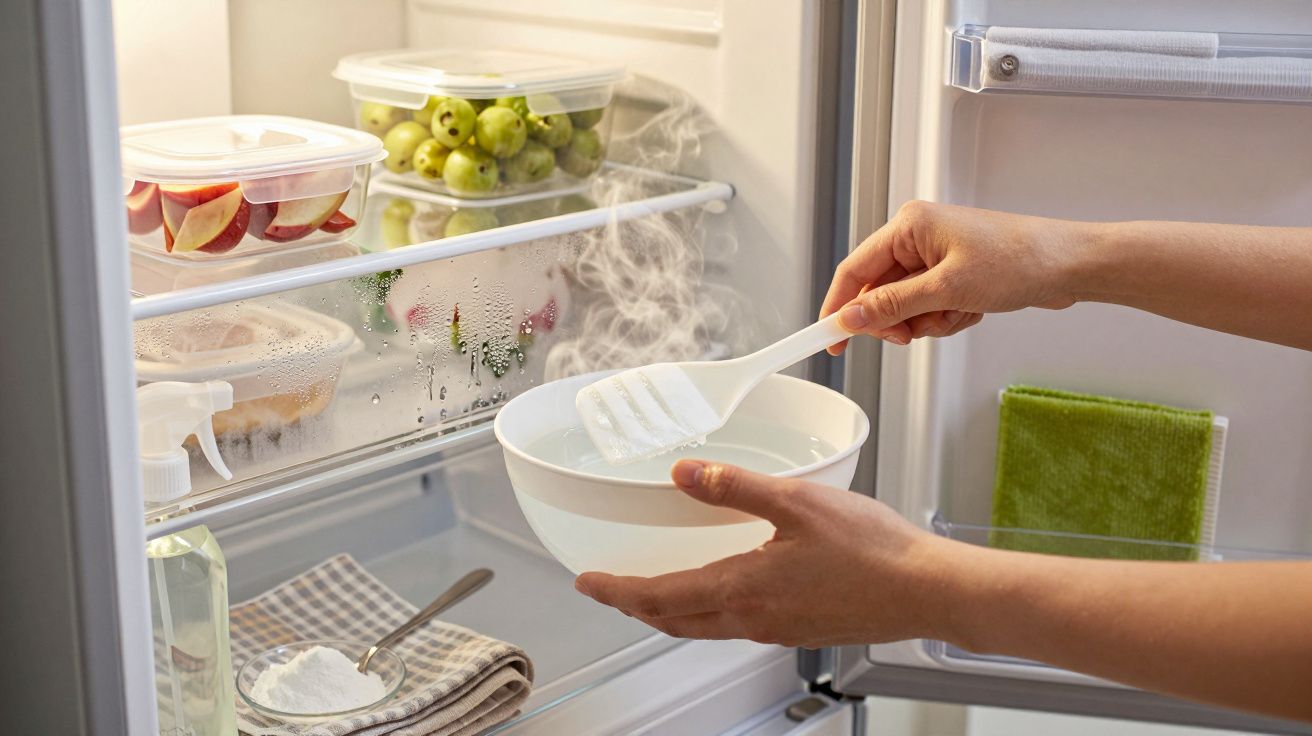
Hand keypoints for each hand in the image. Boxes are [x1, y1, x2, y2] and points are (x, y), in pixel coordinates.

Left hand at [574, 460, 964, 647]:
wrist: (928, 591)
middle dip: (635, 605)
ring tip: (654, 588)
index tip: (586, 582)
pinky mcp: (799, 629)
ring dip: (670, 610)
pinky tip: (722, 588)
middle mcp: (751, 619)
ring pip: (703, 627)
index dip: (614, 591)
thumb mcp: (798, 501)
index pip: (657, 597)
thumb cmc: (873, 550)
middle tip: (611, 587)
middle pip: (673, 621)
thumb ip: (734, 486)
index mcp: (741, 589)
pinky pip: (736, 625)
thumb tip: (683, 473)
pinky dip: (708, 611)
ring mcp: (776, 629)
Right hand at [821, 201, 1086, 352]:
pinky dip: (946, 318)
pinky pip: (930, 308)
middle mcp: (917, 237)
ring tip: (958, 313)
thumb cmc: (1019, 260)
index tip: (828, 340)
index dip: (838, 308)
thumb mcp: (947, 289)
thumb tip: (851, 319)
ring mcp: (936, 256)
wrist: (1069, 265)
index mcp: (909, 226)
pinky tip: (972, 311)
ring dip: (928, 322)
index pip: (854, 271)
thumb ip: (893, 306)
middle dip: (897, 320)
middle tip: (912, 334)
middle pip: (879, 293)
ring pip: (905, 306)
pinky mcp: (953, 273)